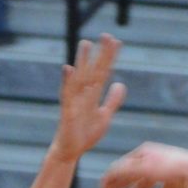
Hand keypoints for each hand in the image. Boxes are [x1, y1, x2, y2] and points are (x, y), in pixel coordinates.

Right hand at [50, 34, 126, 163]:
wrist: (70, 152)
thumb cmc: (85, 135)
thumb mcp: (104, 116)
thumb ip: (113, 100)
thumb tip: (120, 83)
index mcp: (93, 95)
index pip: (104, 72)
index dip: (110, 58)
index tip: (117, 41)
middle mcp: (84, 95)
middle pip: (94, 71)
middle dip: (100, 55)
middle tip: (106, 35)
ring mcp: (75, 102)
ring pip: (80, 79)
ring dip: (82, 62)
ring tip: (86, 43)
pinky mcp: (67, 113)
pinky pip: (67, 96)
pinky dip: (67, 82)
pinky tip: (68, 68)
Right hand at [101, 142, 187, 187]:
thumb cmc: (170, 169)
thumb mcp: (143, 168)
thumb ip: (122, 171)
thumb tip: (105, 177)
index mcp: (143, 152)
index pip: (120, 167)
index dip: (109, 182)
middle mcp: (153, 159)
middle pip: (129, 177)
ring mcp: (165, 170)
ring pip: (142, 186)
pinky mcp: (175, 181)